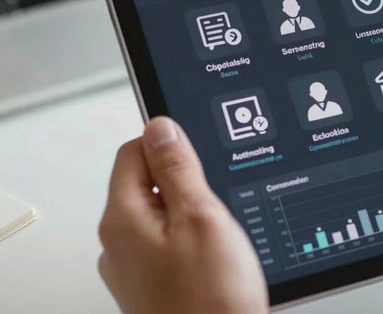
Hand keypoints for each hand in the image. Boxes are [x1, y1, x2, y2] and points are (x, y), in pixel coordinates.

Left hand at [98, 117, 267, 313]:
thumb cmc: (210, 299)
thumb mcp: (201, 217)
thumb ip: (178, 168)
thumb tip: (161, 127)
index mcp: (123, 218)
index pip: (134, 151)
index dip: (171, 143)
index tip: (200, 151)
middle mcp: (118, 242)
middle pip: (149, 183)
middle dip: (187, 182)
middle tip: (218, 200)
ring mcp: (135, 267)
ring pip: (164, 215)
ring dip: (193, 213)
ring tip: (222, 233)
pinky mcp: (154, 285)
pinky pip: (170, 244)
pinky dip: (194, 240)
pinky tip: (219, 256)